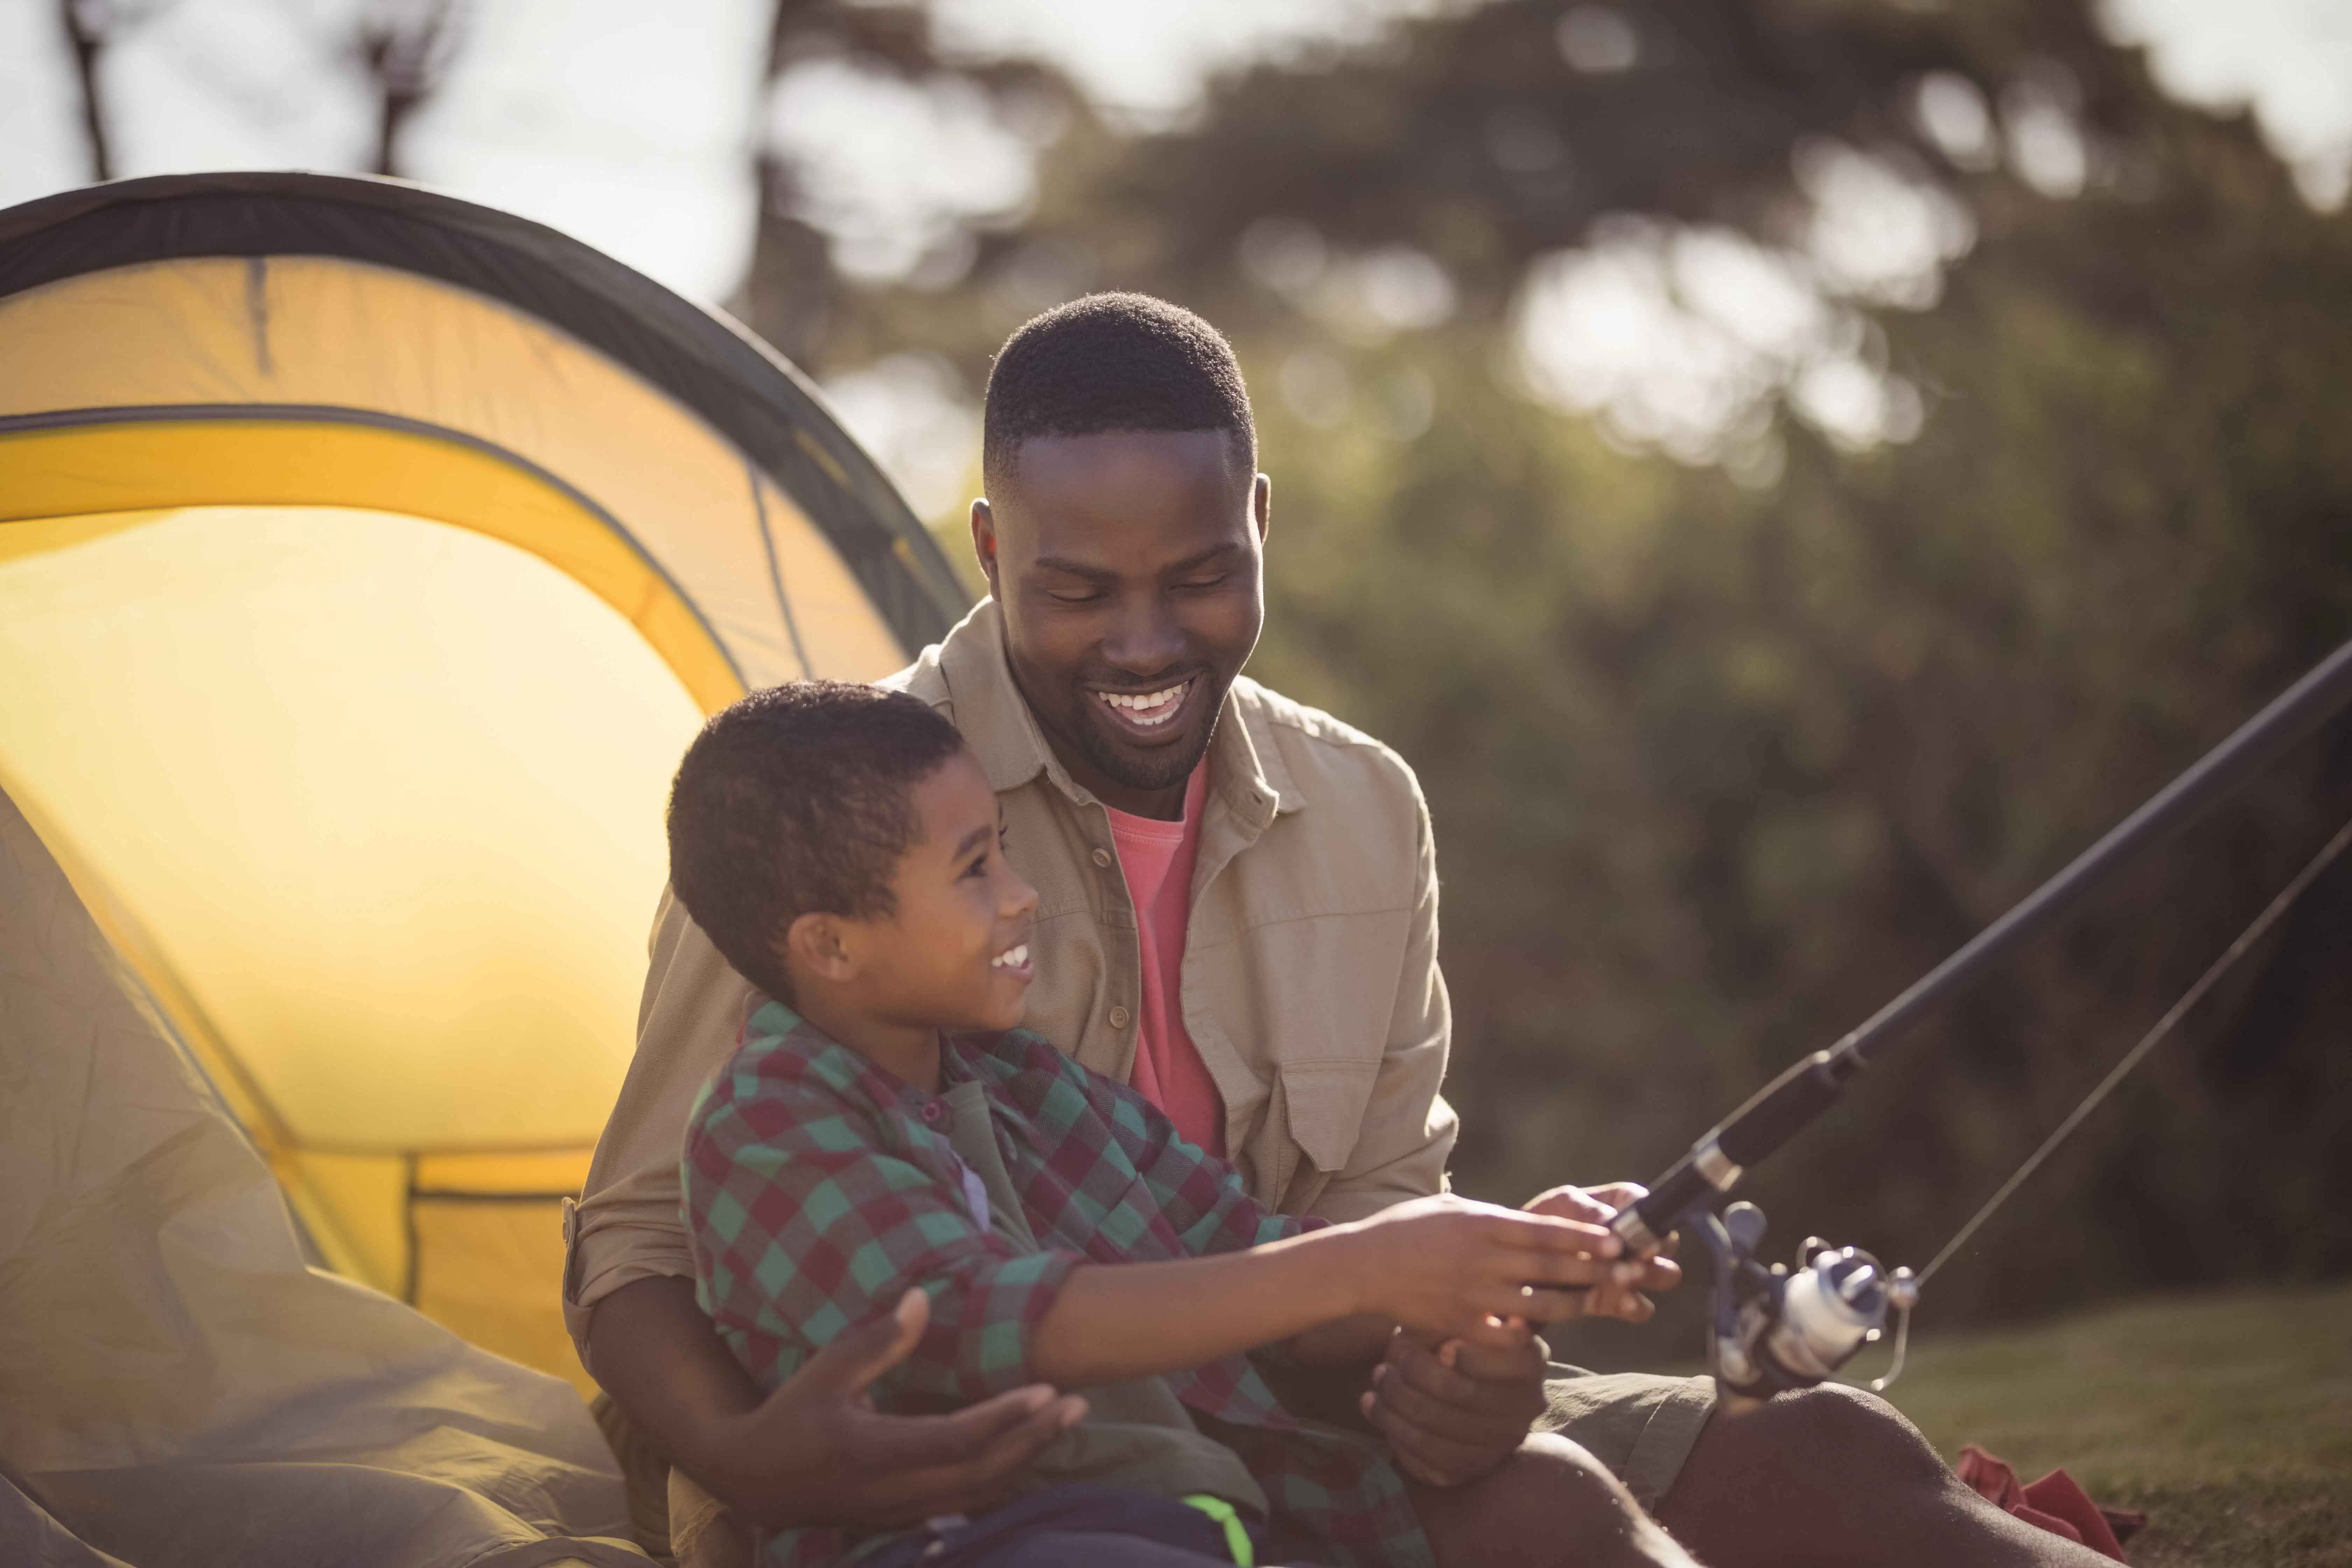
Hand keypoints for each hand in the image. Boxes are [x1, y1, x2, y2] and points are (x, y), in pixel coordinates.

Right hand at [720, 1289, 1086, 1528]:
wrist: (749, 1481)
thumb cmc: (788, 1415)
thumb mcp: (826, 1370)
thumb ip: (878, 1339)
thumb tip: (920, 1296)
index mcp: (873, 1452)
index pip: (956, 1442)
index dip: (1005, 1418)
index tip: (1047, 1391)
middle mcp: (893, 1490)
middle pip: (982, 1473)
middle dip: (1034, 1439)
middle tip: (1077, 1404)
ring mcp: (899, 1511)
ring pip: (979, 1493)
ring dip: (1026, 1458)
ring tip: (1064, 1423)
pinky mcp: (901, 1517)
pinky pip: (964, 1502)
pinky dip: (1001, 1478)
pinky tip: (1027, 1454)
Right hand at [1340, 1193, 1624, 1344]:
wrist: (1364, 1266)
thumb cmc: (1408, 1229)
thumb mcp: (1453, 1209)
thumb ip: (1494, 1220)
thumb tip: (1533, 1227)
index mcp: (1483, 1226)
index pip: (1546, 1232)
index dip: (1585, 1239)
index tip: (1616, 1241)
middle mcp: (1483, 1260)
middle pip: (1551, 1268)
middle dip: (1596, 1271)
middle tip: (1630, 1271)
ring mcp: (1474, 1295)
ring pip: (1538, 1304)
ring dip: (1575, 1302)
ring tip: (1601, 1300)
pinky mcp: (1462, 1323)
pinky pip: (1506, 1333)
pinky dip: (1529, 1331)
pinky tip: (1545, 1327)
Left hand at [1360, 1324, 1548, 1487]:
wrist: (1444, 1373)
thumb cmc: (1447, 1333)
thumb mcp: (1451, 1317)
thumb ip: (1454, 1325)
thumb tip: (1447, 1353)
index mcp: (1531, 1360)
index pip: (1514, 1363)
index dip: (1475, 1357)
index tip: (1442, 1347)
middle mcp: (1526, 1406)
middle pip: (1467, 1397)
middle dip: (1415, 1378)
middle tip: (1385, 1365)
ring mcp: (1502, 1442)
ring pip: (1442, 1432)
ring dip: (1396, 1405)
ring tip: (1376, 1380)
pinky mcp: (1475, 1467)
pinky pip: (1430, 1460)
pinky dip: (1393, 1432)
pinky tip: (1373, 1407)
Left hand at [1519, 1182, 1682, 1323]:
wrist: (1517, 1259)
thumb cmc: (1541, 1220)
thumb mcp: (1562, 1208)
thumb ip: (1589, 1213)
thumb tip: (1614, 1223)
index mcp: (1624, 1204)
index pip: (1653, 1208)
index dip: (1653, 1222)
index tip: (1644, 1237)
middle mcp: (1636, 1237)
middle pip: (1667, 1245)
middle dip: (1655, 1253)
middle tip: (1636, 1260)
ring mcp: (1631, 1270)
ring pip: (1663, 1276)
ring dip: (1648, 1278)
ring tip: (1626, 1280)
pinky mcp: (1617, 1300)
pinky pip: (1640, 1307)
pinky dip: (1633, 1305)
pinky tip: (1621, 1303)